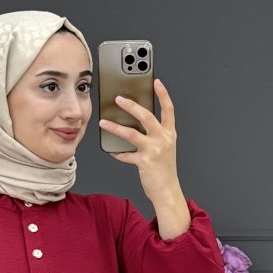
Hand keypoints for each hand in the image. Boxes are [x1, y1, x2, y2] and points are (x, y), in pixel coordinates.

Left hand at [98, 77, 179, 202]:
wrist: (167, 190)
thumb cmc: (164, 169)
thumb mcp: (164, 147)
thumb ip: (155, 134)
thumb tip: (136, 122)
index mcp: (169, 134)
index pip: (168, 109)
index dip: (163, 95)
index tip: (156, 82)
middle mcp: (163, 139)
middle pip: (147, 116)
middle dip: (132, 106)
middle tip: (119, 98)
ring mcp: (154, 150)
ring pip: (132, 134)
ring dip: (115, 127)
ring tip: (103, 122)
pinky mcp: (144, 162)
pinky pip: (126, 155)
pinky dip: (117, 153)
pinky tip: (111, 150)